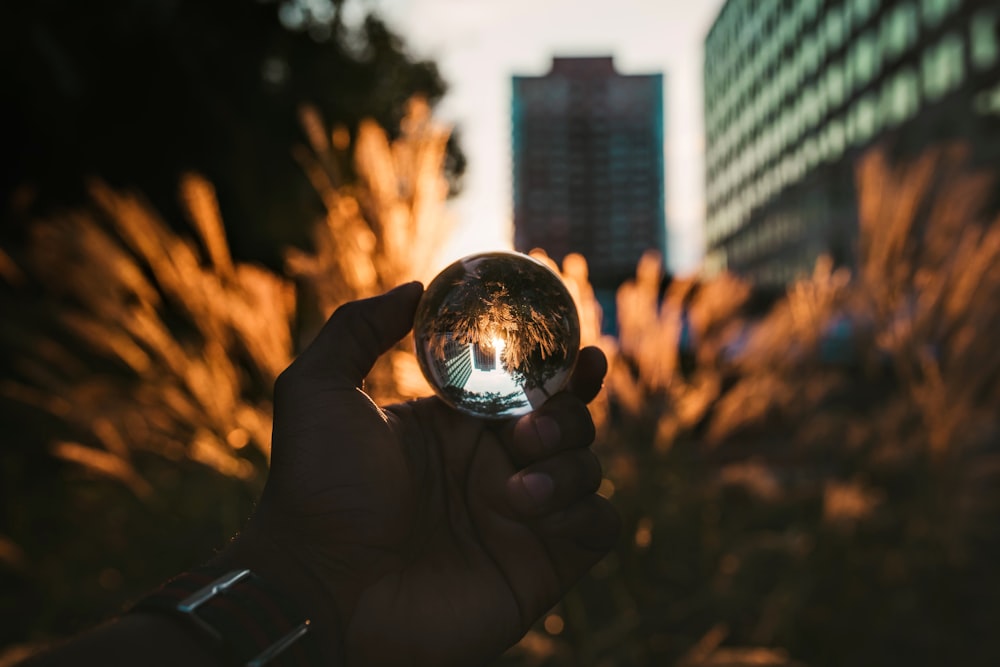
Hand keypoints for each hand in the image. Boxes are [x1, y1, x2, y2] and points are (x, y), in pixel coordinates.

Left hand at [227, 282, 618, 666]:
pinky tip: (534, 513)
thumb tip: (415, 288)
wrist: (320, 590)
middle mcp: (493, 465)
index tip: (578, 348)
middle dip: (569, 412)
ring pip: (589, 467)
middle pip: (569, 419)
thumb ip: (356, 330)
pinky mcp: (540, 564)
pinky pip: (600, 525)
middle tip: (528, 428)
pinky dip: (587, 510)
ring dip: (569, 465)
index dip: (559, 362)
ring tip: (516, 490)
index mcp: (456, 425)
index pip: (526, 383)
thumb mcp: (317, 392)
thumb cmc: (315, 492)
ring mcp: (520, 515)